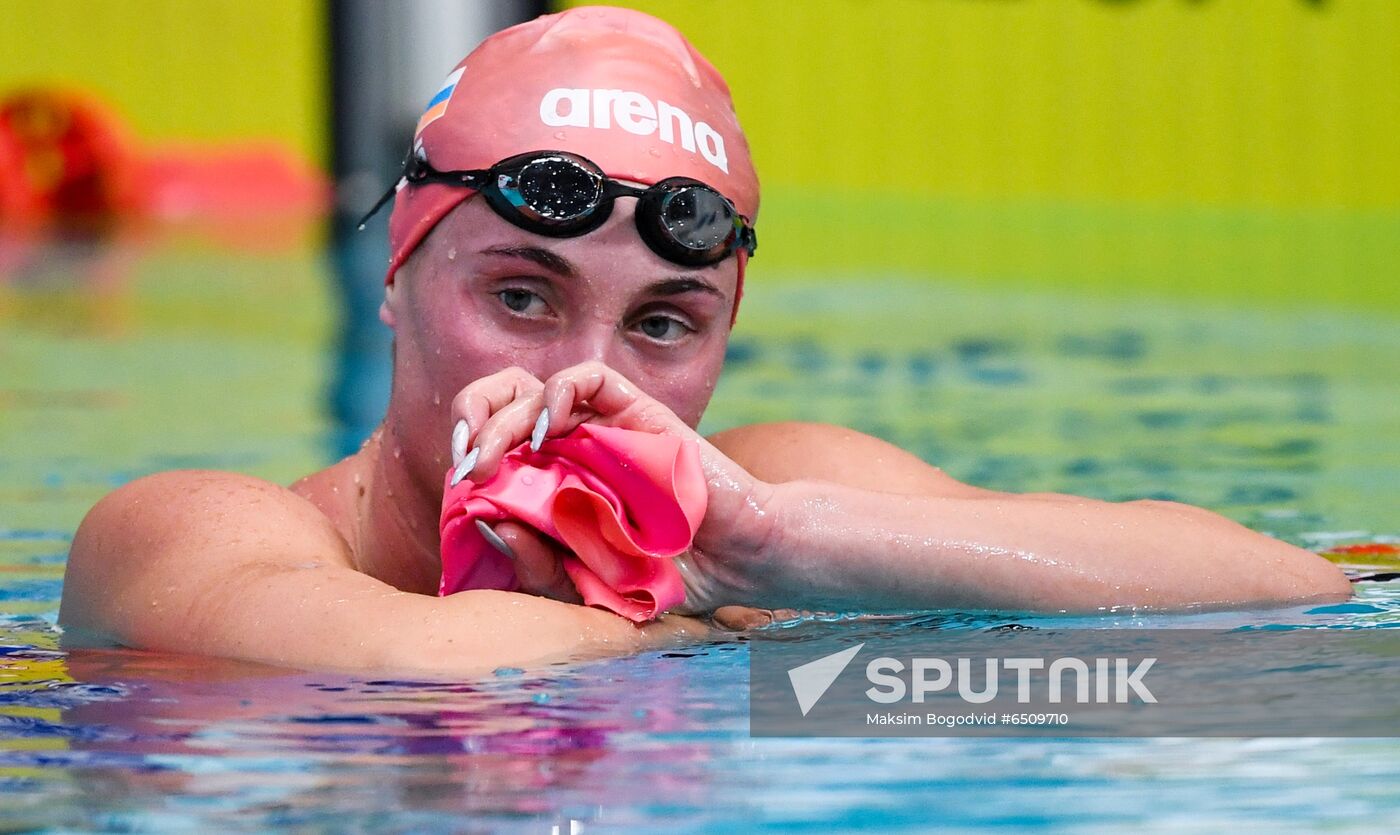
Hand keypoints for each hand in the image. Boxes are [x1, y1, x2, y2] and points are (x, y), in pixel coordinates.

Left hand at [446, 362, 777, 613]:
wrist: (736, 564)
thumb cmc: (667, 579)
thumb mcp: (588, 590)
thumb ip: (540, 566)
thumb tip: (489, 521)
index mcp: (553, 486)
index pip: (495, 449)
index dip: (468, 456)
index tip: (457, 492)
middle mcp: (572, 451)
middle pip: (504, 407)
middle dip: (472, 426)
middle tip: (466, 466)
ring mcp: (602, 429)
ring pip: (535, 389)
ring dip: (500, 414)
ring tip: (490, 455)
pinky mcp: (637, 412)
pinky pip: (589, 378)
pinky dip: (557, 393)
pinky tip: (546, 432)